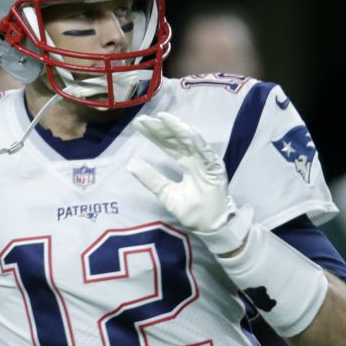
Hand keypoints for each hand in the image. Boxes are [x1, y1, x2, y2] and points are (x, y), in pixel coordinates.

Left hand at [127, 112, 249, 254]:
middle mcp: (196, 159)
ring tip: (161, 117)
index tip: (139, 124)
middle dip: (161, 128)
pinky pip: (204, 151)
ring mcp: (206, 162)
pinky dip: (194, 139)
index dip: (154, 134)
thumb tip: (130, 162)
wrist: (211, 228)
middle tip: (143, 119)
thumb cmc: (193, 211)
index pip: (168, 144)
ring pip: (190, 140)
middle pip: (176, 140)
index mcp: (186, 163)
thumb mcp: (165, 193)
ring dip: (176, 128)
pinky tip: (182, 129)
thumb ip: (150, 178)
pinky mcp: (215, 168)